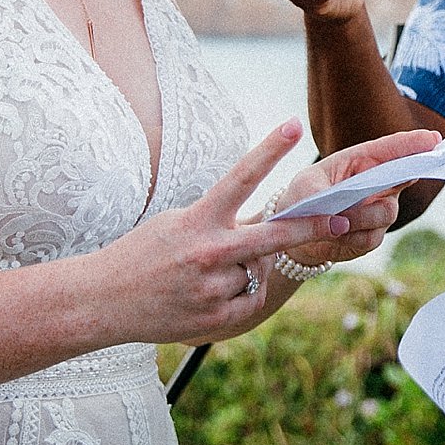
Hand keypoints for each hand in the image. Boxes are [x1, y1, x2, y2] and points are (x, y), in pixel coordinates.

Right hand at [100, 120, 357, 345]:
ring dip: (241, 272)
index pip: (239, 177)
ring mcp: (213, 288)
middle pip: (274, 235)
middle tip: (343, 219)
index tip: (295, 124)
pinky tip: (203, 298)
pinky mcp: (216, 320)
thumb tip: (267, 232)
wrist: (100, 302)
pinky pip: (249, 299)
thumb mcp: (177, 223)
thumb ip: (221, 222)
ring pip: (256, 271)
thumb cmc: (143, 255)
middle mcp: (208, 252)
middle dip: (311, 227)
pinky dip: (236, 296)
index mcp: (197, 220)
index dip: (269, 150)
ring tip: (198, 279)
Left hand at [272, 127, 442, 269]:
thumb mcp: (303, 187)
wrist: (295, 233)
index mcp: (361, 161)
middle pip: (402, 178)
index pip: (391, 149)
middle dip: (407, 176)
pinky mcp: (372, 236)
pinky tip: (334, 236)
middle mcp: (376, 184)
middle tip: (412, 172)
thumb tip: (340, 218)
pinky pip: (370, 238)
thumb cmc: (301, 198)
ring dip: (363, 216)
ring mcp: (377, 210)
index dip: (414, 144)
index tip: (435, 139)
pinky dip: (350, 238)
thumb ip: (318, 194)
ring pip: (386, 212)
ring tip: (338, 220)